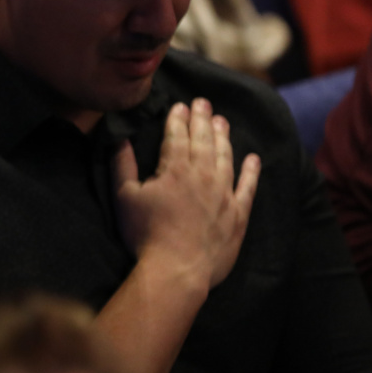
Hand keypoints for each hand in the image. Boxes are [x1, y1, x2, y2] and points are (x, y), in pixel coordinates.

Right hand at [113, 98, 260, 290]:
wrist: (177, 270)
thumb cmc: (145, 235)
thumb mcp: (124, 197)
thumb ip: (122, 165)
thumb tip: (119, 138)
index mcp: (175, 169)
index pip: (177, 136)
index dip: (178, 119)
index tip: (181, 105)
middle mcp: (203, 175)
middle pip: (204, 141)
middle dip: (203, 119)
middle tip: (203, 103)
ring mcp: (224, 194)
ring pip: (226, 157)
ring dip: (224, 137)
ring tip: (223, 121)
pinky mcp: (238, 214)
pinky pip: (248, 187)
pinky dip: (251, 171)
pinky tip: (253, 158)